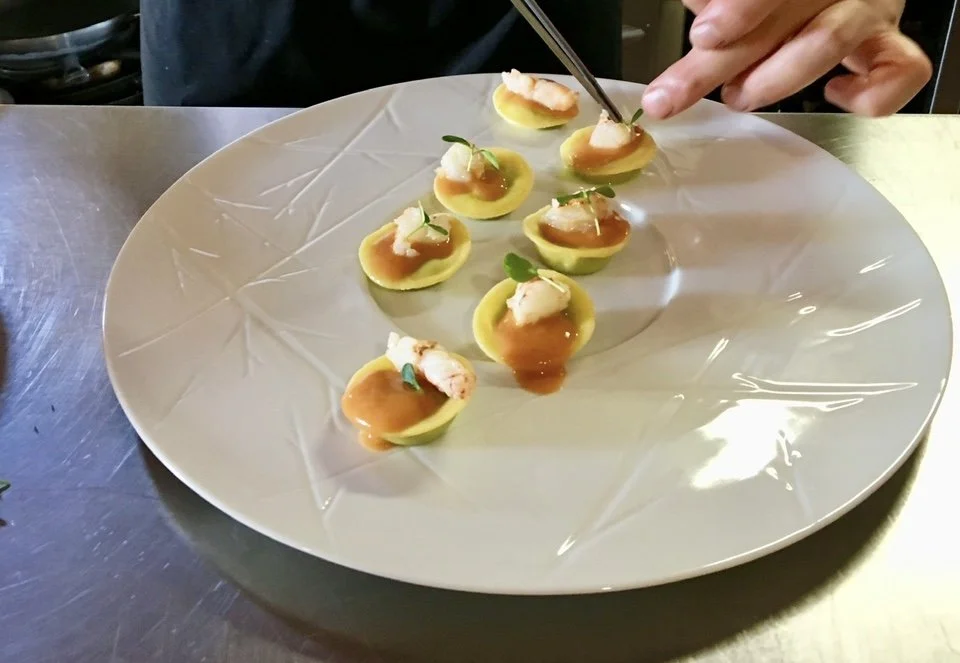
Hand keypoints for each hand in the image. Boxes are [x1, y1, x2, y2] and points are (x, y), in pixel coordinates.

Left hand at [641, 0, 931, 117]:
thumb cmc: (767, 1)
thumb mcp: (729, 0)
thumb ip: (713, 2)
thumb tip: (698, 10)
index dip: (740, 9)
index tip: (704, 37)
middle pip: (781, 18)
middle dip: (721, 61)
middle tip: (675, 93)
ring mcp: (865, 11)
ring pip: (829, 41)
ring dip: (774, 79)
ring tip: (736, 96)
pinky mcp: (889, 45)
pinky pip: (901, 71)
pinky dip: (870, 94)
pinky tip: (834, 93)